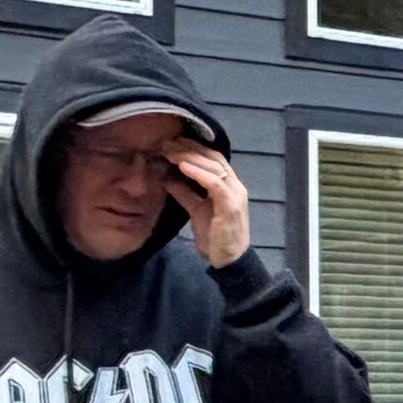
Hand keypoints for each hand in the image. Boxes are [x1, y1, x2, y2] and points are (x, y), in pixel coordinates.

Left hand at [163, 137, 250, 266]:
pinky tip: (182, 167)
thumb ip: (185, 193)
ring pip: (214, 166)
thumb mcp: (196, 210)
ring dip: (190, 157)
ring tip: (170, 152)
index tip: (171, 143)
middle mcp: (235, 185)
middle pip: (213, 157)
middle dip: (189, 147)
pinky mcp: (230, 205)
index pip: (212, 158)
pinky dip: (198, 173)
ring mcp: (235, 194)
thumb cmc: (215, 237)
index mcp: (229, 185)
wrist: (229, 260)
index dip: (193, 148)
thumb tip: (167, 177)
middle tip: (167, 143)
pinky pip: (214, 183)